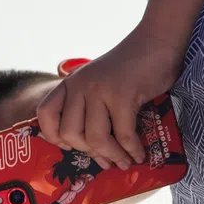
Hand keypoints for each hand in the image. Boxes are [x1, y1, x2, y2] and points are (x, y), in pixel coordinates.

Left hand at [37, 23, 181, 169]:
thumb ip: (89, 108)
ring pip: (95, 138)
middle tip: (107, 160)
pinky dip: (132, 149)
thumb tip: (94, 153)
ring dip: (113, 156)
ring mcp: (99, 90)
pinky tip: (139, 154)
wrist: (158, 41)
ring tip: (125, 162)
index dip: (54, 136)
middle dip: (89, 152)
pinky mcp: (122, 95)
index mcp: (70, 84)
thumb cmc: (131, 69)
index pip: (45, 114)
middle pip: (70, 134)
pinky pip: (123, 135)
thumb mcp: (99, 83)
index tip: (72, 147)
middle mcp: (79, 86)